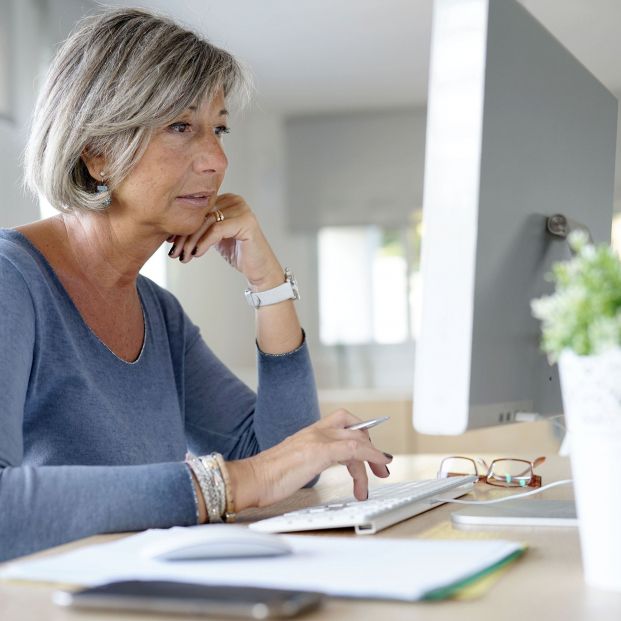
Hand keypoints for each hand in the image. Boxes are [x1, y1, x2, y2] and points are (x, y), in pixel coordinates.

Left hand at [167, 193, 283, 289]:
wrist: (259, 270)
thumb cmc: (238, 253)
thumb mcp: (215, 236)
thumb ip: (201, 227)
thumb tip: (170, 227)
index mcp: (227, 199)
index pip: (198, 210)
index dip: (182, 226)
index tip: (169, 242)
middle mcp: (236, 200)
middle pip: (201, 215)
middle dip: (184, 236)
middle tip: (174, 253)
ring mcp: (243, 209)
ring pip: (207, 223)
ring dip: (191, 242)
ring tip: (183, 257)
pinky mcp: (246, 222)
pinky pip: (217, 230)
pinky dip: (204, 243)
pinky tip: (196, 254)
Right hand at [227, 410, 392, 510]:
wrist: (251, 479)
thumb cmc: (266, 478)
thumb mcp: (292, 464)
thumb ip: (306, 461)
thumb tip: (311, 469)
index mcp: (308, 434)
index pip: (340, 423)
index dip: (359, 433)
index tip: (368, 452)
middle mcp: (314, 432)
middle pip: (353, 426)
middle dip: (370, 442)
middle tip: (379, 465)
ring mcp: (317, 439)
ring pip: (357, 438)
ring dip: (373, 457)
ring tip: (378, 476)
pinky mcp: (319, 451)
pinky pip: (355, 448)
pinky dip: (371, 455)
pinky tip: (377, 466)